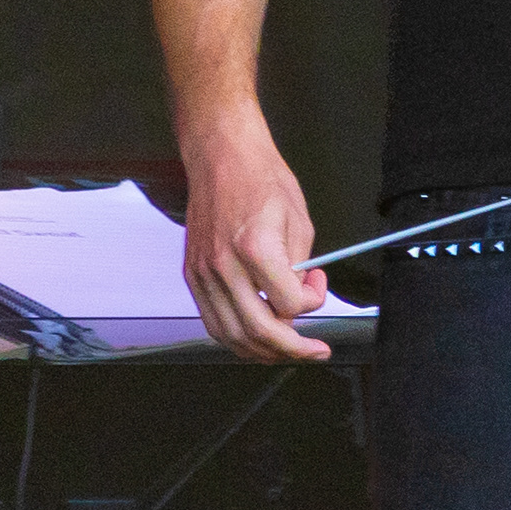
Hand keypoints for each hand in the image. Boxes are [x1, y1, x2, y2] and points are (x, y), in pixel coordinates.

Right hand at [180, 121, 329, 361]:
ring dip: (262, 351)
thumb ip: (299, 267)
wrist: (222, 159)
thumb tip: (300, 298)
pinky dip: (235, 336)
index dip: (314, 303)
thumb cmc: (263, 181)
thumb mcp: (299, 221)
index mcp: (255, 248)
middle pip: (258, 330)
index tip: (318, 286)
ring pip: (229, 334)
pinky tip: (256, 335)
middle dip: (292, 349)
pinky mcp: (192, 274)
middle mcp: (223, 265)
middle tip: (314, 351)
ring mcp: (203, 272)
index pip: (289, 303)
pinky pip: (211, 320)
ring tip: (286, 350)